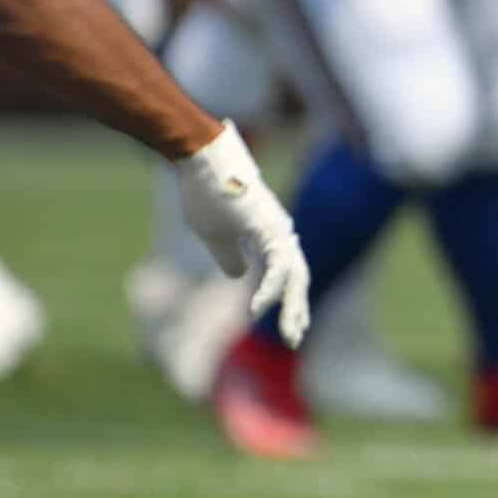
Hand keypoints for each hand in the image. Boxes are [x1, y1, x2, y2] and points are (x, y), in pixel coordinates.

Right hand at [177, 121, 310, 346]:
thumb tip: (239, 276)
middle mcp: (280, 232)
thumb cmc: (205, 193)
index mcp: (270, 235)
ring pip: (294, 274)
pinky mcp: (267, 227)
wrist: (199, 159)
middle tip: (296, 339)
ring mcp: (277, 228)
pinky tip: (258, 310)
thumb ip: (229, 256)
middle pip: (298, 277)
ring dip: (291, 306)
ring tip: (290, 333)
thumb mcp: (214, 235)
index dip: (290, 298)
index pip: (288, 273)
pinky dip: (270, 289)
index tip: (293, 325)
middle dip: (298, 309)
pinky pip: (275, 265)